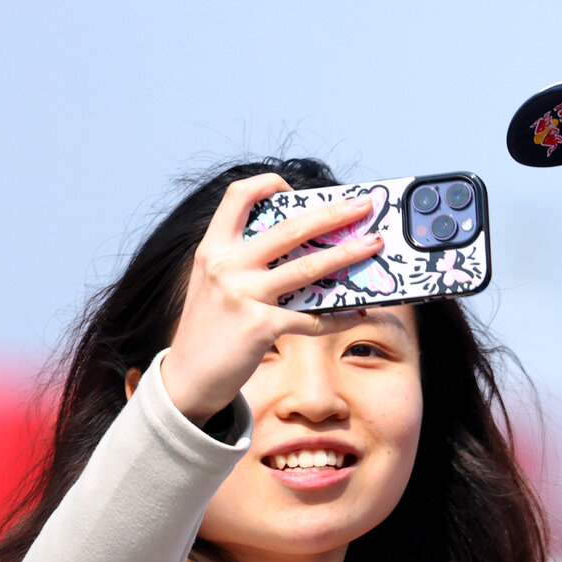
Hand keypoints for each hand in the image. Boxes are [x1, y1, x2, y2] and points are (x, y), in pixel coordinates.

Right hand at [160, 174, 384, 423]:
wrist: (187, 377)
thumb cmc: (210, 328)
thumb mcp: (214, 283)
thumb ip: (244, 260)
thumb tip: (303, 245)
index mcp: (213, 248)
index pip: (237, 197)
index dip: (267, 183)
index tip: (295, 187)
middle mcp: (226, 266)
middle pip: (290, 229)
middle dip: (333, 213)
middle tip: (364, 205)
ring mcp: (243, 295)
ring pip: (309, 267)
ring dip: (348, 254)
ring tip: (375, 245)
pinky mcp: (260, 327)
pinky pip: (312, 317)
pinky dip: (339, 315)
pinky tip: (357, 312)